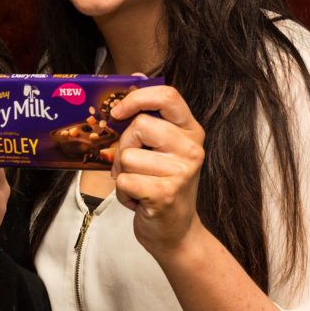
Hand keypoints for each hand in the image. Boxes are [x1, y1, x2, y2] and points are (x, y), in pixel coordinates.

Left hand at [108, 84, 206, 257]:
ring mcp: (181, 171)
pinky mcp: (165, 193)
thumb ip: (149, 119)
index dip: (137, 97)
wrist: (176, 233)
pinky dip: (123, 193)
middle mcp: (192, 148)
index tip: (118, 112)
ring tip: (140, 185)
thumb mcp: (162, 150)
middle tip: (134, 166)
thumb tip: (133, 78)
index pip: (167, 95)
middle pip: (139, 125)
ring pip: (127, 155)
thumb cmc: (162, 186)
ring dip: (123, 173)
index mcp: (191, 131)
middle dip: (125, 147)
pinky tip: (140, 200)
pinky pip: (124, 180)